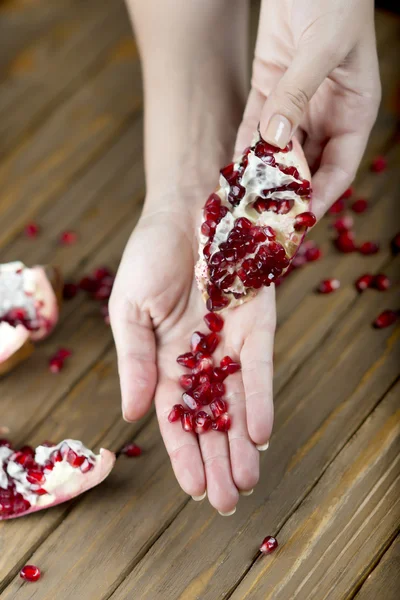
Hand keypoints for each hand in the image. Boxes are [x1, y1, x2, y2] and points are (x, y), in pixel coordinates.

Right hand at [110, 203, 274, 513]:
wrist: (187, 210)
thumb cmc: (149, 258)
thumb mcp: (129, 312)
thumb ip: (133, 362)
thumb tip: (128, 415)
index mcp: (164, 359)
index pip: (174, 418)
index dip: (183, 453)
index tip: (194, 490)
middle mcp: (200, 358)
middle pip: (210, 419)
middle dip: (218, 460)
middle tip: (228, 501)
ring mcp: (229, 344)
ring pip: (237, 403)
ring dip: (242, 442)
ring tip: (246, 481)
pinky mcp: (256, 324)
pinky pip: (258, 368)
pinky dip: (259, 399)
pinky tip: (259, 433)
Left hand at [236, 0, 380, 217]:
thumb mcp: (322, 47)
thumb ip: (298, 93)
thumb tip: (275, 139)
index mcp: (354, 111)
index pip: (340, 167)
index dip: (322, 196)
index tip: (299, 219)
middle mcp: (326, 114)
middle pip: (307, 166)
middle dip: (287, 192)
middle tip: (264, 216)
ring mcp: (296, 104)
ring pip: (278, 151)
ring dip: (262, 174)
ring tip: (244, 199)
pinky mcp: (268, 89)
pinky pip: (255, 126)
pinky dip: (245, 148)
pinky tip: (234, 169)